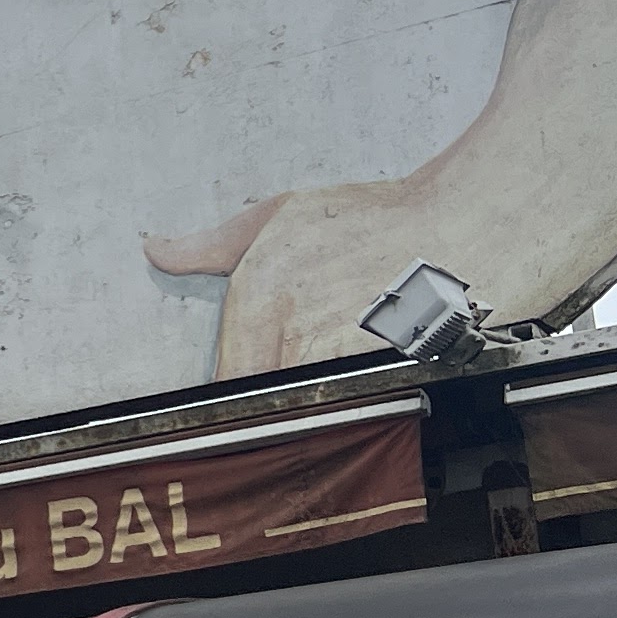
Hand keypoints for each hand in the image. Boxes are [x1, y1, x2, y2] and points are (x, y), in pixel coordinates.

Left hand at [145, 178, 443, 377]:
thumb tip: (160, 251)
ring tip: (331, 367)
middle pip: (261, 395)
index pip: (222, 377)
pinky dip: (349, 395)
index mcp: (256, 297)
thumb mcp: (279, 215)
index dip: (227, 393)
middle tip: (288, 382)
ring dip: (309, 397)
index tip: (231, 401)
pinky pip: (346, 400)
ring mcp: (333, 354)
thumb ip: (210, 245)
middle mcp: (288, 330)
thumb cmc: (375, 218)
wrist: (456, 225)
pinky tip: (362, 368)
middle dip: (268, 398)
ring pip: (302, 401)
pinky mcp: (376, 371)